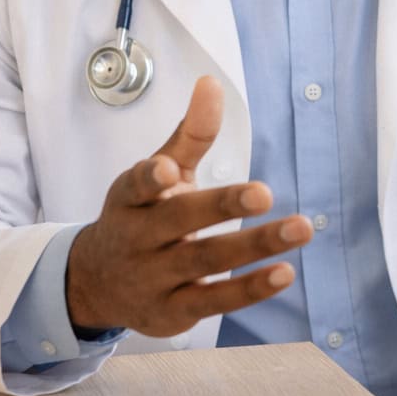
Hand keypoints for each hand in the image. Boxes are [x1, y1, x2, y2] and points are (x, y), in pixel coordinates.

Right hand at [66, 75, 313, 336]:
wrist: (96, 284)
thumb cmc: (140, 216)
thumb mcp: (157, 173)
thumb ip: (189, 134)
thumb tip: (211, 83)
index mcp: (132, 199)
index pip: (138, 185)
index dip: (152, 177)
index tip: (169, 168)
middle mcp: (138, 239)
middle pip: (179, 221)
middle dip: (222, 206)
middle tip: (264, 193)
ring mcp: (153, 278)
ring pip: (204, 261)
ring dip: (254, 246)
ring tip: (300, 228)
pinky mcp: (173, 311)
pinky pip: (215, 300)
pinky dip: (249, 288)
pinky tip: (284, 272)